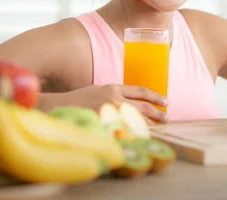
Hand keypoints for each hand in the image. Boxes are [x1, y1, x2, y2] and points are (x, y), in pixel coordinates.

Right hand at [48, 84, 168, 123]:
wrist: (59, 106)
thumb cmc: (78, 99)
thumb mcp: (98, 90)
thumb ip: (113, 94)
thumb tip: (128, 101)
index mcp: (114, 88)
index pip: (141, 91)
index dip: (155, 96)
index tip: (166, 102)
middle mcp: (115, 98)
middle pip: (144, 106)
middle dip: (158, 113)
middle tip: (167, 119)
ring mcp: (111, 113)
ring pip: (137, 120)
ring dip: (150, 126)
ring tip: (159, 129)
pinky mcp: (105, 125)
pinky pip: (125, 132)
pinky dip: (134, 135)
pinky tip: (141, 138)